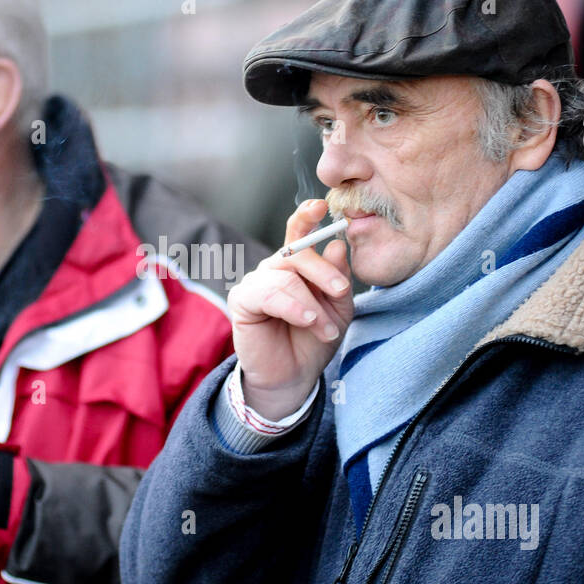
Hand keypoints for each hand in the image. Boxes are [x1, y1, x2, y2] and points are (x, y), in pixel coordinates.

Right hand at [227, 199, 353, 418]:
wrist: (294, 377)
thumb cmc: (314, 340)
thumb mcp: (338, 309)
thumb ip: (338, 279)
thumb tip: (337, 245)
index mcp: (297, 264)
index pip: (299, 231)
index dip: (307, 216)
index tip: (321, 206)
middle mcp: (274, 267)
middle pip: (296, 251)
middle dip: (322, 271)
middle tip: (341, 290)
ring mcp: (256, 282)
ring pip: (286, 277)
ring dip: (312, 304)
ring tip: (326, 329)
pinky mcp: (242, 301)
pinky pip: (269, 294)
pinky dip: (292, 307)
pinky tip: (306, 320)